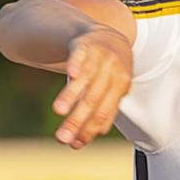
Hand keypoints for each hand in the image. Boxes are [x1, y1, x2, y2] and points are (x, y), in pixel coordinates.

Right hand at [52, 26, 132, 147]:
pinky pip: (81, 54)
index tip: (74, 144)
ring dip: (72, 95)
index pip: (104, 113)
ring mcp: (100, 56)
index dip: (89, 129)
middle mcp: (112, 72)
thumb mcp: (111, 89)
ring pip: (86, 78)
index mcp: (121, 87)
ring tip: (59, 111)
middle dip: (77, 120)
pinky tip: (71, 73)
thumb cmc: (108, 71)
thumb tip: (80, 142)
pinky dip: (77, 63)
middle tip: (61, 138)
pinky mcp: (85, 43)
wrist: (110, 35)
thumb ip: (100, 112)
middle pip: (93, 100)